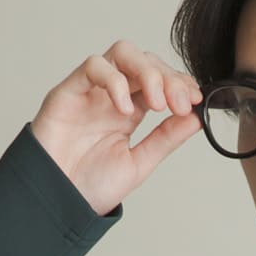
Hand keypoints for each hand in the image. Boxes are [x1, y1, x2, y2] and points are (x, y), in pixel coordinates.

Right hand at [30, 39, 203, 217]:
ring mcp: (91, 90)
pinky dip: (115, 81)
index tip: (196, 99)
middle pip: (144, 61)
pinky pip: (93, 67)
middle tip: (180, 103)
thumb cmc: (90, 185)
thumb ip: (165, 139)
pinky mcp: (69, 91)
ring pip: (121, 54)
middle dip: (168, 77)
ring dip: (147, 72)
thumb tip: (196, 118)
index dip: (179, 83)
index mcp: (131, 110)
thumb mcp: (139, 163)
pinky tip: (126, 109)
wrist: (58, 202)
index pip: (159, 80)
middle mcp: (112, 95)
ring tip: (157, 104)